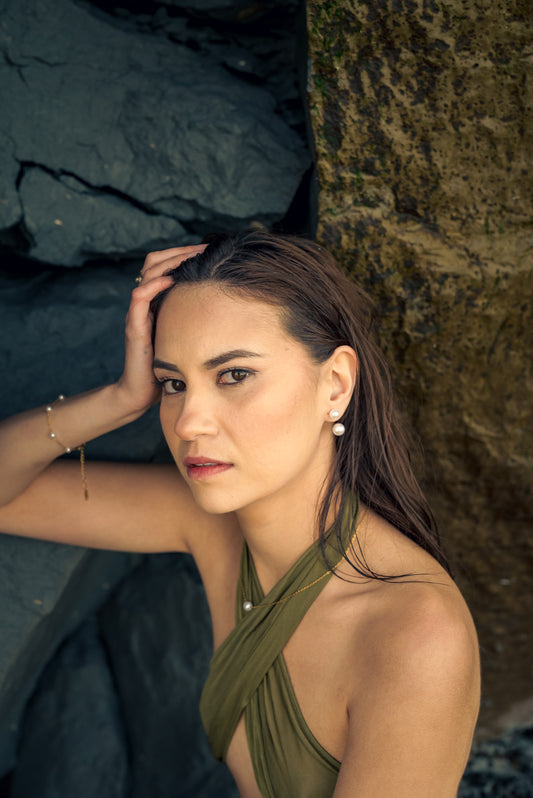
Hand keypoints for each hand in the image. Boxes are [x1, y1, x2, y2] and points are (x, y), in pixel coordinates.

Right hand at [115, 244, 206, 414]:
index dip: (185, 253)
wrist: (143, 392)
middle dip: (179, 251)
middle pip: (154, 261)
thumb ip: (200, 319)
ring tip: (190, 258)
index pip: (165, 264)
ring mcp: (138, 313)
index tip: (209, 250)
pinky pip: (139, 297)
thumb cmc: (169, 366)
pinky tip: (171, 280)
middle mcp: (146, 302)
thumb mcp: (189, 336)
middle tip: (203, 248)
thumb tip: (230, 307)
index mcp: (157, 300)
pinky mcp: (134, 327)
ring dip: (169, 261)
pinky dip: (154, 284)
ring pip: (147, 273)